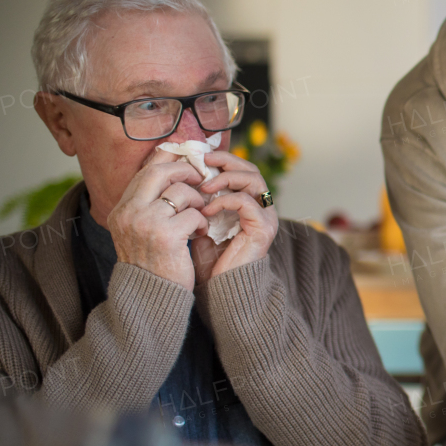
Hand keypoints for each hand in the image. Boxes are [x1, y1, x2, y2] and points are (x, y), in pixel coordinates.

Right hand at [107, 149, 208, 288]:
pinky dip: (202, 221)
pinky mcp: (166, 236)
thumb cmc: (154, 262)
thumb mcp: (142, 230)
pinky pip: (193, 214)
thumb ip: (151, 204)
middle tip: (200, 178)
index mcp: (121, 210)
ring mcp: (145, 223)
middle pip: (159, 171)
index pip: (144, 171)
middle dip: (185, 170)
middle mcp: (129, 213)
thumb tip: (174, 171)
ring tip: (199, 215)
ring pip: (181, 191)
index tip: (186, 158)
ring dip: (197, 201)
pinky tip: (200, 233)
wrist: (151, 297)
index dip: (168, 159)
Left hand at [191, 149, 279, 284]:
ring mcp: (265, 217)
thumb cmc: (209, 259)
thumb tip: (180, 176)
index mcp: (249, 204)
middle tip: (201, 161)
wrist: (220, 288)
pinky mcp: (263, 228)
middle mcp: (262, 207)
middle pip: (251, 169)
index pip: (242, 170)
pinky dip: (224, 200)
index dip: (222, 159)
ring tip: (203, 186)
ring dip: (225, 178)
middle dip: (225, 161)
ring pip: (253, 179)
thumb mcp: (201, 223)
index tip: (197, 157)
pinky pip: (246, 202)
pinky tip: (207, 209)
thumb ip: (198, 201)